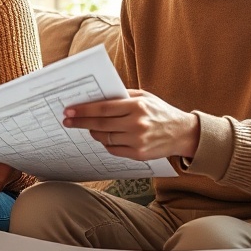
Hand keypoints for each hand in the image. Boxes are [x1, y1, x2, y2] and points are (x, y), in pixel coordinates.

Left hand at [63, 89, 199, 161]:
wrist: (182, 133)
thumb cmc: (160, 111)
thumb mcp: (144, 97)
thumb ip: (122, 96)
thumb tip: (96, 96)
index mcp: (137, 106)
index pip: (103, 108)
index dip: (84, 110)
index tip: (69, 110)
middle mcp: (136, 124)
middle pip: (100, 124)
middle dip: (80, 122)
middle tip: (67, 120)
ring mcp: (137, 141)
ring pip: (104, 138)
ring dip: (93, 132)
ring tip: (89, 127)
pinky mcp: (138, 155)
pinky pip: (112, 149)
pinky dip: (105, 143)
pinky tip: (105, 137)